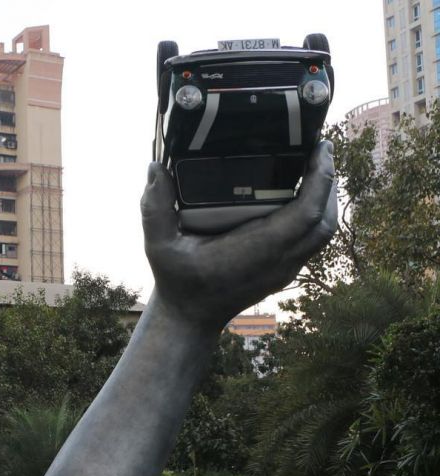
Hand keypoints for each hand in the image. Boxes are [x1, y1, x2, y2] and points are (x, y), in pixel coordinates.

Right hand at [141, 140, 336, 327]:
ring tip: (316, 169)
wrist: (189, 319)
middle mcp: (278, 262)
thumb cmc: (177, 282)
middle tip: (321, 150)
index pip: (307, 213)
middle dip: (330, 184)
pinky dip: (315, 215)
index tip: (321, 147)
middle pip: (325, 221)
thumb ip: (154, 208)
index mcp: (257, 251)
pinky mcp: (283, 273)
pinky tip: (301, 196)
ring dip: (326, 200)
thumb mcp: (158, 246)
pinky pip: (311, 241)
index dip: (321, 178)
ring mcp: (284, 270)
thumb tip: (154, 168)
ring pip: (323, 233)